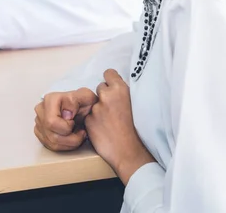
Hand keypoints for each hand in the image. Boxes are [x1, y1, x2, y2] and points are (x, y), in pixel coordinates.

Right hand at [34, 88, 97, 150]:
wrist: (82, 105)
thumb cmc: (83, 102)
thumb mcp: (86, 96)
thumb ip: (77, 100)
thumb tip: (67, 114)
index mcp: (50, 100)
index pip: (51, 122)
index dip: (67, 127)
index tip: (75, 122)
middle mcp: (41, 111)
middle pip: (52, 135)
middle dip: (71, 138)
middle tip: (80, 131)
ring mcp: (39, 122)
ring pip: (52, 143)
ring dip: (69, 143)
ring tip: (78, 135)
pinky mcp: (40, 132)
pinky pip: (51, 146)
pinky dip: (64, 146)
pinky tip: (71, 138)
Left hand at [85, 69, 154, 184]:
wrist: (129, 151)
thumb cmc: (137, 130)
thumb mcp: (135, 105)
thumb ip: (123, 94)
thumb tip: (115, 86)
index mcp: (121, 90)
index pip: (109, 73)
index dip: (110, 81)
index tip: (112, 88)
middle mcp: (106, 96)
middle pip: (100, 88)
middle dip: (103, 95)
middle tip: (112, 109)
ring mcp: (96, 108)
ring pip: (93, 102)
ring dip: (97, 108)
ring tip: (108, 121)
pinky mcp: (88, 119)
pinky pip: (88, 115)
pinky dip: (92, 119)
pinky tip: (102, 128)